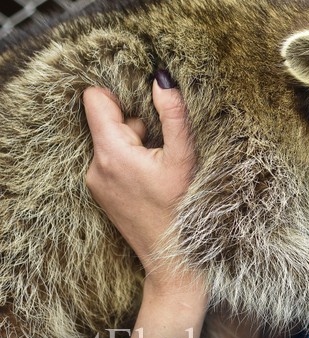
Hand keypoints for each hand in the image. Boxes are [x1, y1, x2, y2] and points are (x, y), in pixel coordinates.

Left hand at [84, 73, 206, 337]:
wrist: (174, 259)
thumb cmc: (182, 208)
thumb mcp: (184, 157)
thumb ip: (173, 114)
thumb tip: (161, 78)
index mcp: (111, 152)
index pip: (95, 100)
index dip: (120, 93)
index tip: (145, 104)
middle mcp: (95, 165)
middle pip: (108, 120)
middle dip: (136, 123)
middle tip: (163, 145)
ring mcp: (96, 181)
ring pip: (113, 141)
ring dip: (137, 143)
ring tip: (162, 166)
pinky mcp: (103, 193)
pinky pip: (113, 161)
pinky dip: (132, 161)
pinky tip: (153, 180)